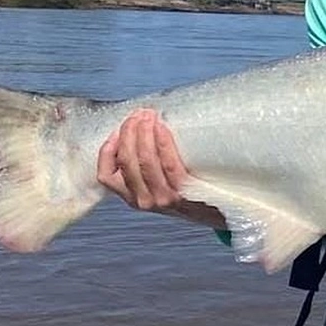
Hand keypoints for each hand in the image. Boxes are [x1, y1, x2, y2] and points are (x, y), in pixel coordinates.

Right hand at [96, 108, 225, 228]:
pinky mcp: (184, 192)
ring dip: (144, 133)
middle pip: (126, 161)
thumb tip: (138, 127)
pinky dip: (163, 142)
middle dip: (129, 132)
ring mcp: (163, 198)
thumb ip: (146, 166)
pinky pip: (169, 163)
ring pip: (144, 160)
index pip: (105, 175)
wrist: (220, 211)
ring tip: (149, 116)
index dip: (107, 150)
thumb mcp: (160, 185)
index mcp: (133, 198)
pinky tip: (162, 127)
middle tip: (139, 113)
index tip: (118, 129)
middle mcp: (144, 201)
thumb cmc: (189, 191)